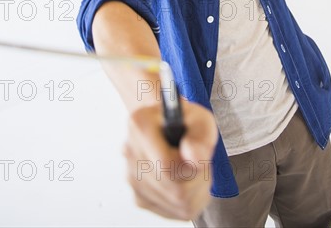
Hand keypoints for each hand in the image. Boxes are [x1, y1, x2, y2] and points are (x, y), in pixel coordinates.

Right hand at [123, 100, 217, 219]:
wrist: (168, 126)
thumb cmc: (184, 121)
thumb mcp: (200, 119)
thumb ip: (200, 135)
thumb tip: (195, 159)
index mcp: (141, 124)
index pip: (167, 166)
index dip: (192, 167)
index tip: (200, 157)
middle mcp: (130, 151)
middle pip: (174, 188)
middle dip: (197, 178)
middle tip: (198, 161)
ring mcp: (131, 177)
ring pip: (176, 203)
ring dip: (195, 190)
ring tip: (191, 168)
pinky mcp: (139, 197)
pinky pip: (173, 211)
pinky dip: (188, 200)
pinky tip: (184, 180)